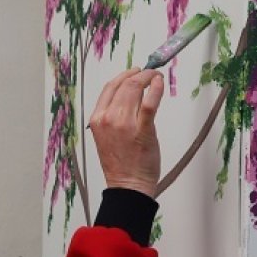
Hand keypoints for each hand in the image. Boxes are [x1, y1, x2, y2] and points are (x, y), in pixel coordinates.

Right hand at [88, 68, 165, 197]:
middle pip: (123, 85)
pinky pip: (149, 102)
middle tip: (149, 73)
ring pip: (135, 89)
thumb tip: (131, 97)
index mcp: (97, 119)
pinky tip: (159, 83)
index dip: (123, 75)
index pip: (109, 88)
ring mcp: (125, 124)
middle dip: (138, 74)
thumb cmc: (120, 164)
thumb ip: (114, 117)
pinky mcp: (142, 129)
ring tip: (156, 77)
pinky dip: (156, 88)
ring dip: (148, 78)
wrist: (128, 185)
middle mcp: (108, 118)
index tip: (134, 72)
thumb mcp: (107, 136)